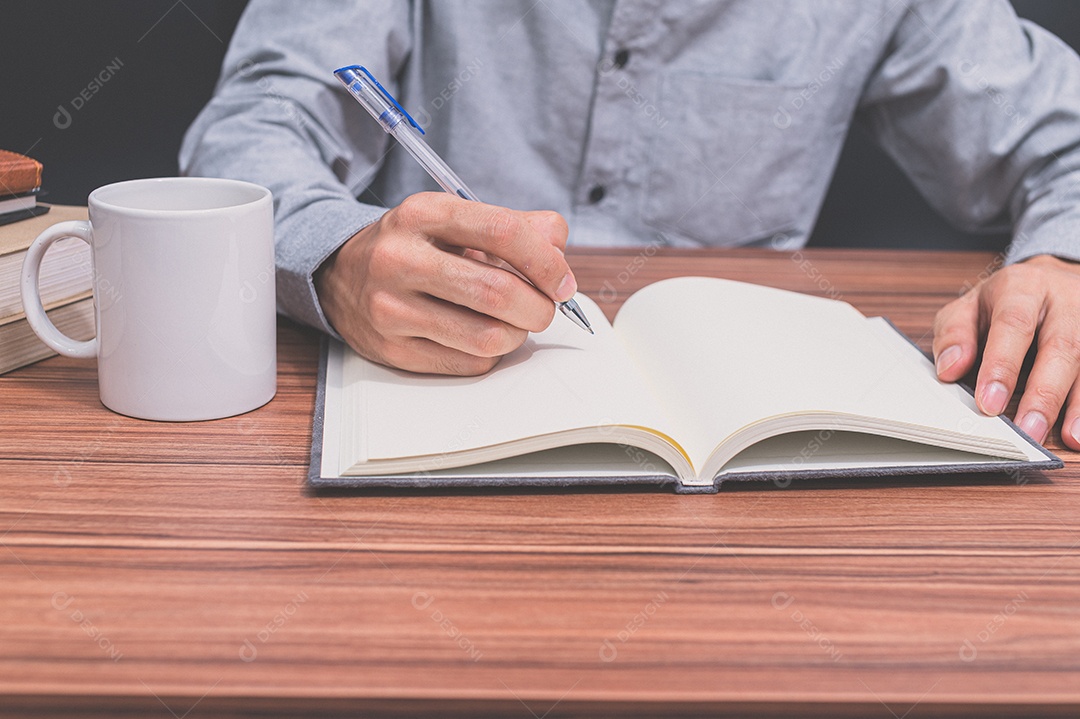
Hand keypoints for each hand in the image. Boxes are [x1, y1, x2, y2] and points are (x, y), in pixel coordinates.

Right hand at [314, 192, 574, 374]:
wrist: (341, 275)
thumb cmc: (415, 246)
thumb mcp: (456, 220)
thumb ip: (515, 226)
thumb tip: (558, 245)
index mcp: (423, 214)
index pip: (503, 233)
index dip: (547, 262)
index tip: (563, 282)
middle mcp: (400, 258)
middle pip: (498, 293)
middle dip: (539, 307)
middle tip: (544, 308)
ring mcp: (391, 308)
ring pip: (487, 336)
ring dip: (517, 334)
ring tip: (513, 322)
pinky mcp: (392, 349)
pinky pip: (469, 362)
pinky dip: (490, 353)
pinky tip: (479, 335)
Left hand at [933, 254, 1079, 448]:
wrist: (1051, 278)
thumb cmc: (1006, 300)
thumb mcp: (969, 306)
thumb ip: (954, 334)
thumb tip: (949, 369)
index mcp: (1022, 287)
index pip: (1013, 324)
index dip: (1002, 365)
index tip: (989, 403)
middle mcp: (1064, 301)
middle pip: (1061, 347)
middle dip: (1044, 393)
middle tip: (1027, 431)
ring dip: (1077, 404)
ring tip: (1069, 438)